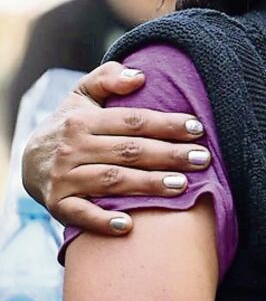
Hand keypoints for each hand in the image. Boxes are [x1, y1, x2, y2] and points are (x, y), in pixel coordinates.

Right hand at [21, 62, 210, 234]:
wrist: (28, 161)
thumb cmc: (71, 125)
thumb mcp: (82, 95)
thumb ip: (108, 78)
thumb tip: (140, 75)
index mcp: (83, 120)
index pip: (133, 121)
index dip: (167, 124)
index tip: (198, 128)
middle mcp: (73, 148)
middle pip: (129, 151)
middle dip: (169, 155)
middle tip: (203, 159)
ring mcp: (63, 178)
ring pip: (112, 180)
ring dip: (148, 184)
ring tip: (183, 186)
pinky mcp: (57, 205)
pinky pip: (80, 214)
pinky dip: (101, 220)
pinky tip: (128, 225)